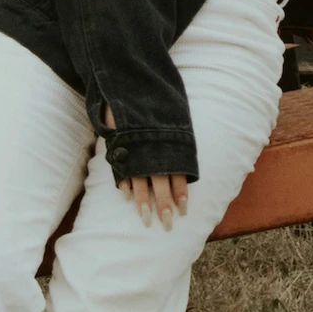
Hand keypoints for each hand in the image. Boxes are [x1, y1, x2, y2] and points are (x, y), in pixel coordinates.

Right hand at [103, 109, 188, 228]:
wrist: (132, 86)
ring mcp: (137, 151)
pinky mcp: (120, 146)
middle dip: (164, 206)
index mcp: (171, 145)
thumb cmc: (154, 107)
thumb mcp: (171, 121)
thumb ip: (175, 141)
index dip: (181, 194)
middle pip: (162, 183)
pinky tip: (127, 197)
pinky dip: (124, 183)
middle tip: (168, 225)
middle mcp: (155, 151)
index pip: (179, 174)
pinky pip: (122, 169)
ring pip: (141, 181)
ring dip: (143, 202)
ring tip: (145, 219)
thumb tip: (192, 147)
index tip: (184, 211)